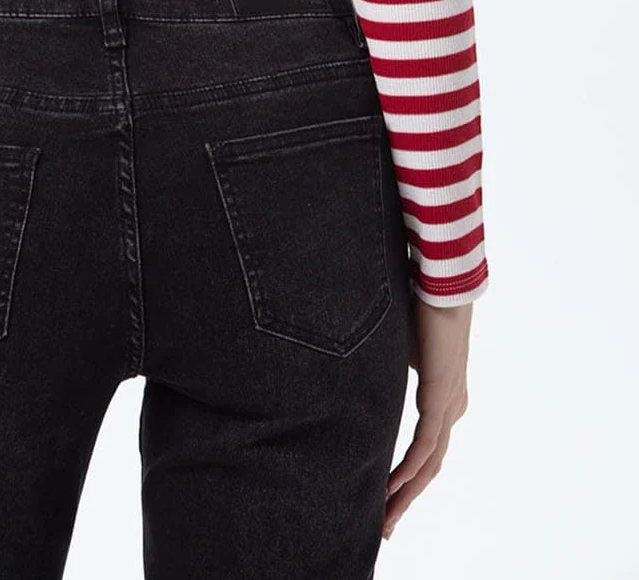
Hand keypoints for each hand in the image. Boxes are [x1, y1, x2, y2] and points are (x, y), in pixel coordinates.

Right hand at [383, 296, 472, 538]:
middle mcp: (451, 406)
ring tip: (385, 519)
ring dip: (407, 494)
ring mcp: (450, 406)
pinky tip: (390, 488)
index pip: (426, 449)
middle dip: (406, 498)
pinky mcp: (443, 400)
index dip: (407, 477)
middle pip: (430, 466)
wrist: (442, 285)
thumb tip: (359, 367)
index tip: (384, 497)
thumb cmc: (419, 305)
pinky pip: (425, 447)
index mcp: (444, 396)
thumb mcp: (397, 347)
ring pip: (429, 464)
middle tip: (385, 526)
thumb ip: (386, 367)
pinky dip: (408, 471)